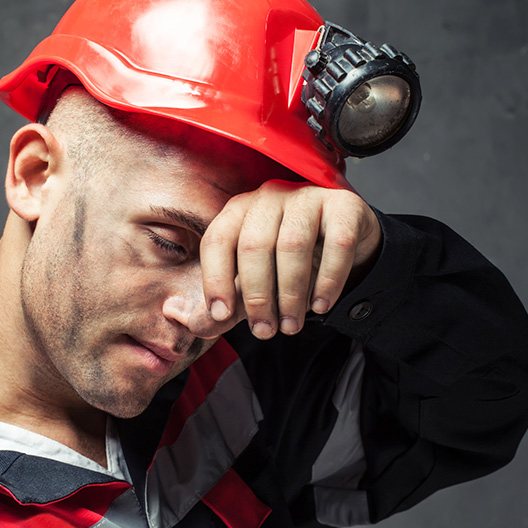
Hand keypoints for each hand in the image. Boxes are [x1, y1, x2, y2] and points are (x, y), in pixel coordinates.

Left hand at [188, 180, 381, 338]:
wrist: (342, 243)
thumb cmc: (286, 263)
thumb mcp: (249, 285)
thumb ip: (220, 305)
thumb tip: (183, 320)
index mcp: (238, 210)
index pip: (217, 240)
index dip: (216, 279)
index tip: (222, 316)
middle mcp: (268, 197)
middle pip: (253, 245)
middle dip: (256, 296)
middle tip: (265, 331)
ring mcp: (306, 196)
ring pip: (292, 245)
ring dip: (291, 293)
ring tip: (291, 325)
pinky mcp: (344, 204)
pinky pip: (335, 243)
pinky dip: (328, 279)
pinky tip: (321, 305)